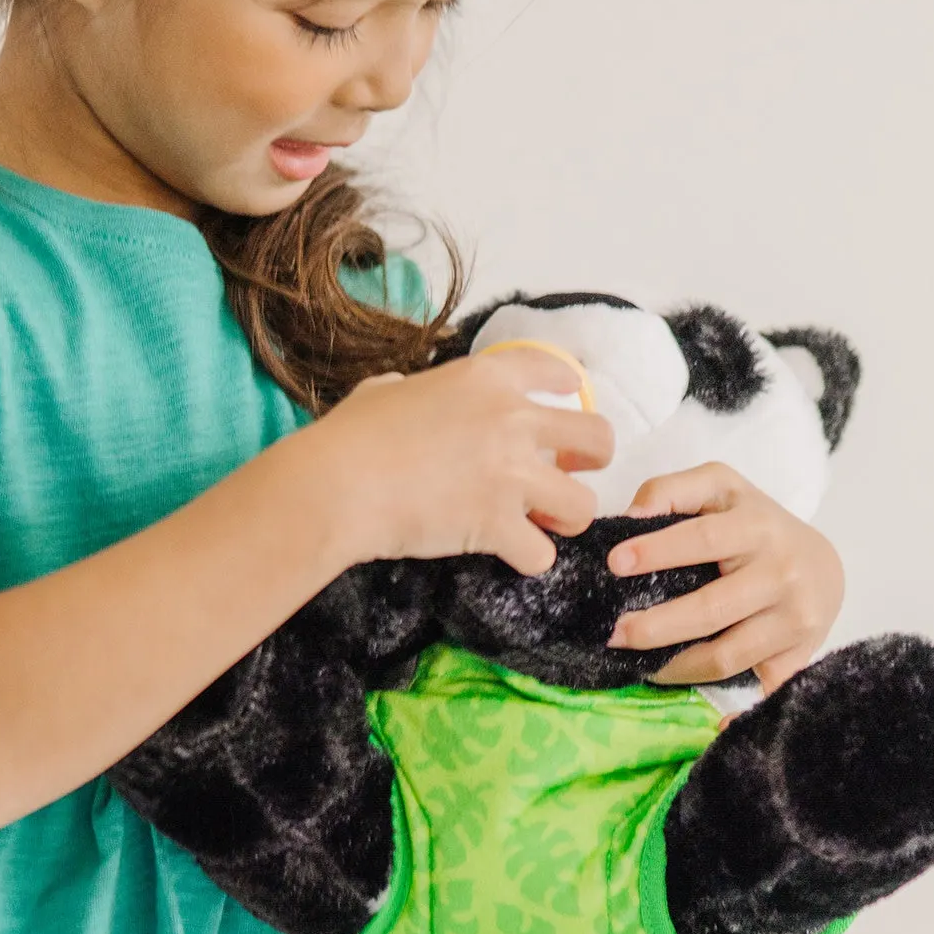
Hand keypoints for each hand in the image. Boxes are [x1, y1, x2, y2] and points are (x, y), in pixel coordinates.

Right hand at [312, 351, 615, 575]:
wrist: (337, 484)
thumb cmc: (350, 435)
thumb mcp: (385, 390)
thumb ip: (413, 389)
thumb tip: (403, 390)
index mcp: (487, 379)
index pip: (557, 373)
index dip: (570, 391)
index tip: (566, 404)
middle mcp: (512, 421)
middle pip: (597, 438)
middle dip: (591, 462)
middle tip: (566, 476)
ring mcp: (511, 475)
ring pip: (583, 504)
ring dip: (568, 518)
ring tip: (543, 525)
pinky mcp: (498, 525)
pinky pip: (542, 554)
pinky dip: (530, 559)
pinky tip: (511, 555)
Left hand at [603, 463, 843, 691]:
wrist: (823, 565)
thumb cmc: (755, 526)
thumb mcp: (720, 489)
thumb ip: (672, 490)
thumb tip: (629, 517)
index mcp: (758, 526)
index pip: (703, 538)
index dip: (657, 550)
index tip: (614, 563)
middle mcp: (783, 573)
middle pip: (711, 609)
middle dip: (656, 627)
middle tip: (614, 634)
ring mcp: (795, 619)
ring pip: (727, 656)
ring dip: (676, 668)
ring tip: (640, 666)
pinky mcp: (799, 656)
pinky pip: (763, 690)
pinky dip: (738, 713)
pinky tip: (711, 726)